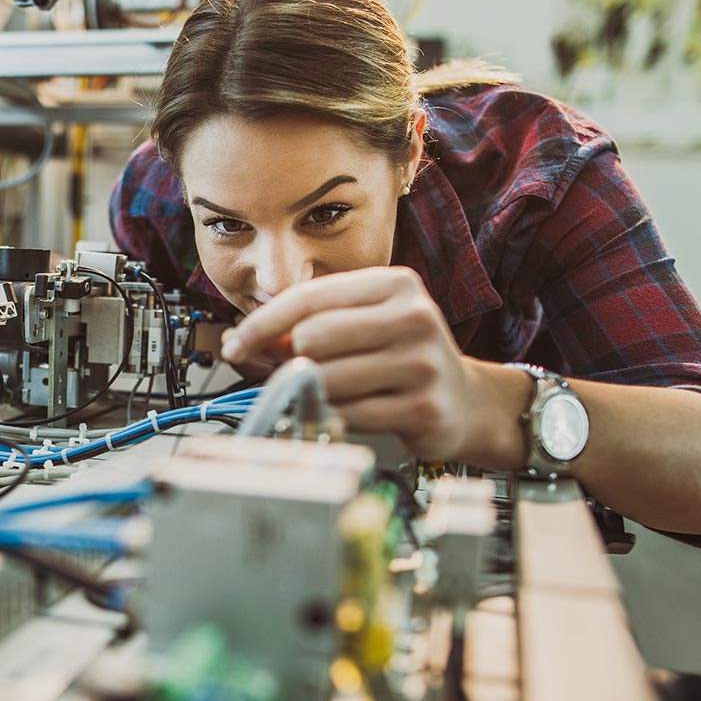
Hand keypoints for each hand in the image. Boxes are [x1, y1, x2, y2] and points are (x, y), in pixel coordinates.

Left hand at [220, 267, 477, 459]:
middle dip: (291, 360)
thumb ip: (307, 325)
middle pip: (312, 338)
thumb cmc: (400, 357)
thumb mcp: (362, 324)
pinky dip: (338, 416)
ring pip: (326, 379)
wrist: (464, 401)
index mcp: (394, 284)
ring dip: (316, 392)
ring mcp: (421, 364)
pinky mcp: (423, 408)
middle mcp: (413, 317)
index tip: (236, 344)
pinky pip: (348, 414)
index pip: (308, 297)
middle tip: (296, 372)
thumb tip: (243, 342)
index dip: (262, 323)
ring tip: (336, 391)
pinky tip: (355, 410)